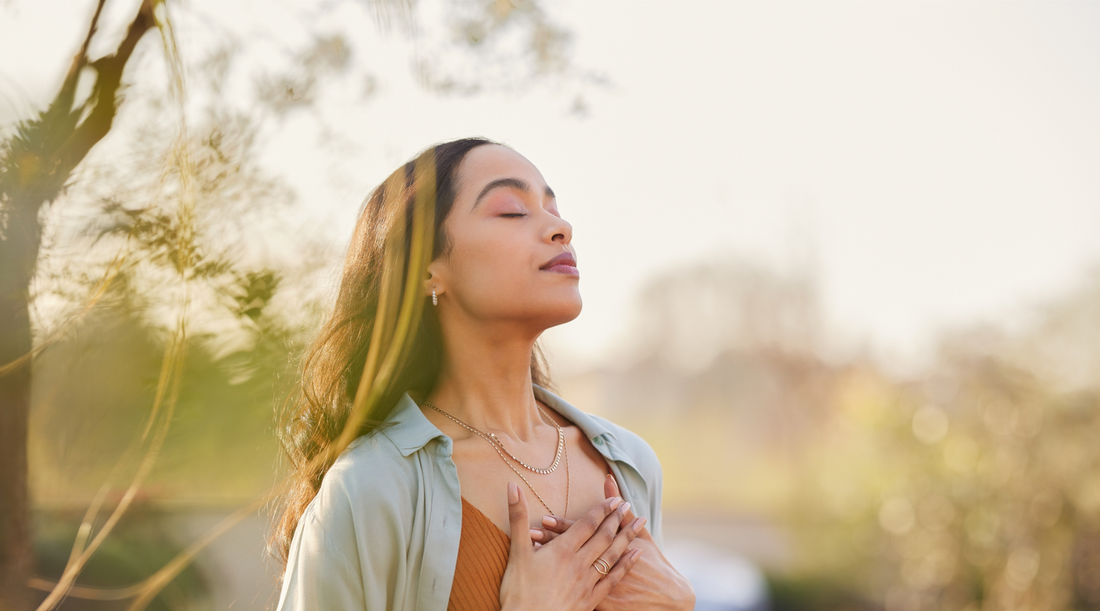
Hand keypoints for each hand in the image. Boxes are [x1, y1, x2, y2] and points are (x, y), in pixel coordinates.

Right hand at [498, 481, 643, 610]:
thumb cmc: (518, 591)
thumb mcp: (516, 552)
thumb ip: (518, 517)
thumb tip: (512, 485)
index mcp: (563, 550)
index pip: (587, 524)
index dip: (602, 509)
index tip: (615, 498)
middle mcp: (579, 564)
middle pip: (603, 537)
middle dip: (617, 519)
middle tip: (628, 505)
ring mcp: (587, 582)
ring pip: (612, 555)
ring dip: (627, 537)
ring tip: (640, 523)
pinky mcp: (590, 600)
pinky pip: (613, 579)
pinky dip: (626, 565)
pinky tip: (636, 556)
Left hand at [530, 475, 696, 610]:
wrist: (666, 598)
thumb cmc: (653, 563)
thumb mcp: (639, 535)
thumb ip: (621, 509)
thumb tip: (608, 479)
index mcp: (609, 548)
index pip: (582, 534)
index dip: (563, 526)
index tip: (544, 518)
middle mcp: (601, 566)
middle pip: (571, 551)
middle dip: (549, 542)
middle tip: (530, 532)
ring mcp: (598, 586)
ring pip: (567, 572)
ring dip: (548, 562)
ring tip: (531, 551)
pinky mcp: (597, 602)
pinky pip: (572, 592)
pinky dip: (556, 584)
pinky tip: (540, 578)